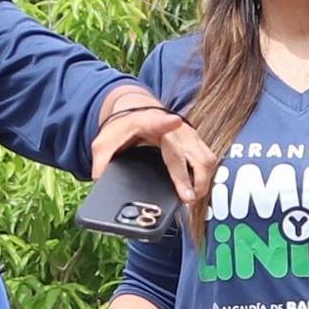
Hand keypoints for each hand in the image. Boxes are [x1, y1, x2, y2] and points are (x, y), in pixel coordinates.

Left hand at [90, 97, 217, 234]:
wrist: (135, 110)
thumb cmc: (122, 128)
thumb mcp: (104, 142)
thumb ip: (100, 161)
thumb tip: (100, 181)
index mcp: (147, 123)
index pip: (157, 121)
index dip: (166, 122)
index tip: (174, 121)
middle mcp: (173, 128)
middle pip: (190, 151)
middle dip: (191, 178)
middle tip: (186, 199)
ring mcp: (188, 134)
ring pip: (206, 158)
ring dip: (202, 181)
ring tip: (190, 197)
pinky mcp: (196, 140)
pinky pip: (208, 160)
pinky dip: (204, 177)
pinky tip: (195, 189)